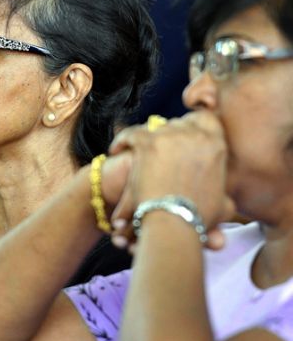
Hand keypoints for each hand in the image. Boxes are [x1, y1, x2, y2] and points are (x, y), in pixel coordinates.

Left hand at [108, 112, 232, 248]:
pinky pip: (131, 134)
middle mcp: (195, 135)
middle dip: (170, 134)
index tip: (183, 132)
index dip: (193, 124)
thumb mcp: (224, 202)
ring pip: (156, 128)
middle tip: (160, 147)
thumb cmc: (199, 218)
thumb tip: (224, 196)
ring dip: (148, 139)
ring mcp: (170, 136)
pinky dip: (122, 141)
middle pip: (178, 123)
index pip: (205, 119)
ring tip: (139, 151)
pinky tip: (116, 150)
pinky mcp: (147, 142)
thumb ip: (223, 191)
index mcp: (217, 144)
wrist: (176, 221)